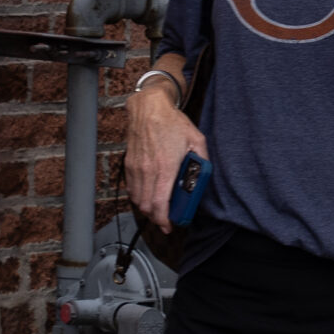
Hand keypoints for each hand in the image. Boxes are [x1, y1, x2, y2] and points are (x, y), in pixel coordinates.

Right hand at [124, 78, 208, 233]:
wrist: (148, 107)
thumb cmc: (172, 122)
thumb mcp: (197, 140)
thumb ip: (203, 160)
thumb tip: (205, 173)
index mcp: (165, 167)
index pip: (159, 203)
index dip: (163, 220)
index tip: (169, 226)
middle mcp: (147, 170)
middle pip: (146, 205)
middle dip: (155, 218)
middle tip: (166, 221)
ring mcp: (136, 167)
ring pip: (136, 198)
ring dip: (146, 208)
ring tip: (158, 210)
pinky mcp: (129, 163)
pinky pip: (131, 187)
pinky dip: (139, 196)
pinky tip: (149, 195)